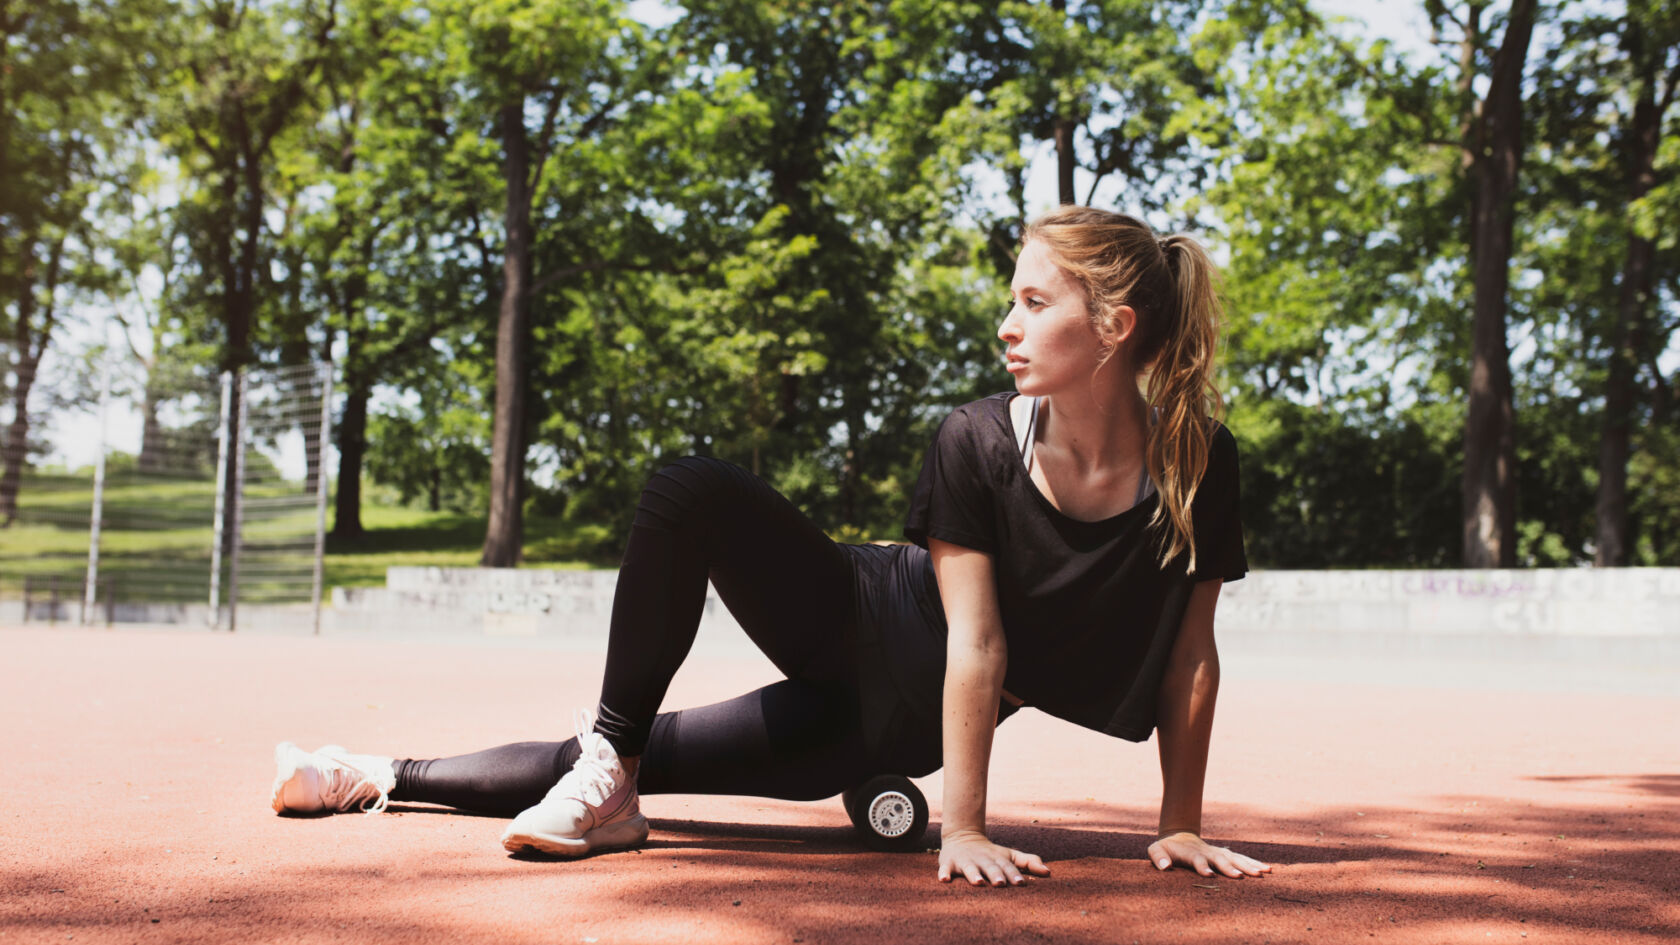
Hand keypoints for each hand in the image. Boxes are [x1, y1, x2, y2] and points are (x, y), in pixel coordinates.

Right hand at [937, 828, 1049, 886]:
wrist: (962, 837)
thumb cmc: (991, 854)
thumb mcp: (1010, 856)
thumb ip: (1028, 862)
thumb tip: (1050, 873)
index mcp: (998, 859)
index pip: (1008, 867)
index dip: (1014, 874)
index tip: (1021, 883)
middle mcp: (982, 859)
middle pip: (990, 867)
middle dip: (995, 874)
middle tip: (1000, 884)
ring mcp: (966, 861)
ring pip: (970, 868)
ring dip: (974, 875)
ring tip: (978, 883)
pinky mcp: (949, 863)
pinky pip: (945, 868)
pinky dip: (944, 873)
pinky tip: (944, 880)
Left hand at [1147, 831, 1270, 877]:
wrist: (1179, 836)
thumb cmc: (1166, 848)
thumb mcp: (1156, 850)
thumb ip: (1158, 857)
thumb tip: (1165, 867)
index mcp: (1191, 853)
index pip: (1197, 859)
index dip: (1202, 866)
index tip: (1209, 875)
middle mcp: (1208, 852)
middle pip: (1221, 859)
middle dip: (1231, 867)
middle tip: (1242, 876)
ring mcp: (1218, 852)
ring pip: (1235, 858)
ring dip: (1249, 865)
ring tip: (1264, 872)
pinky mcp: (1226, 854)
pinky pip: (1241, 858)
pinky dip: (1254, 863)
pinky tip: (1268, 869)